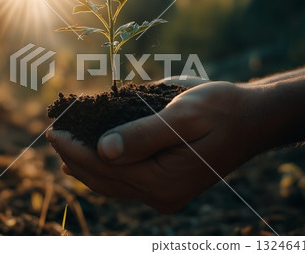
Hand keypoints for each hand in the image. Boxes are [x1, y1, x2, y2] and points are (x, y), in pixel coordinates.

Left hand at [47, 81, 262, 212]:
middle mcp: (161, 194)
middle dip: (73, 157)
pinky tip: (91, 160)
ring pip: (112, 184)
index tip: (52, 130)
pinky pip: (126, 182)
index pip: (103, 166)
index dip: (73, 148)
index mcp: (163, 179)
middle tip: (52, 135)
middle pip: (103, 179)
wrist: (252, 120)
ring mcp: (165, 194)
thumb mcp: (182, 115)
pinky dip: (104, 169)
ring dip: (85, 165)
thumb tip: (103, 150)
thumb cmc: (221, 110)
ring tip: (63, 148)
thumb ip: (142, 134)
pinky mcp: (168, 186)